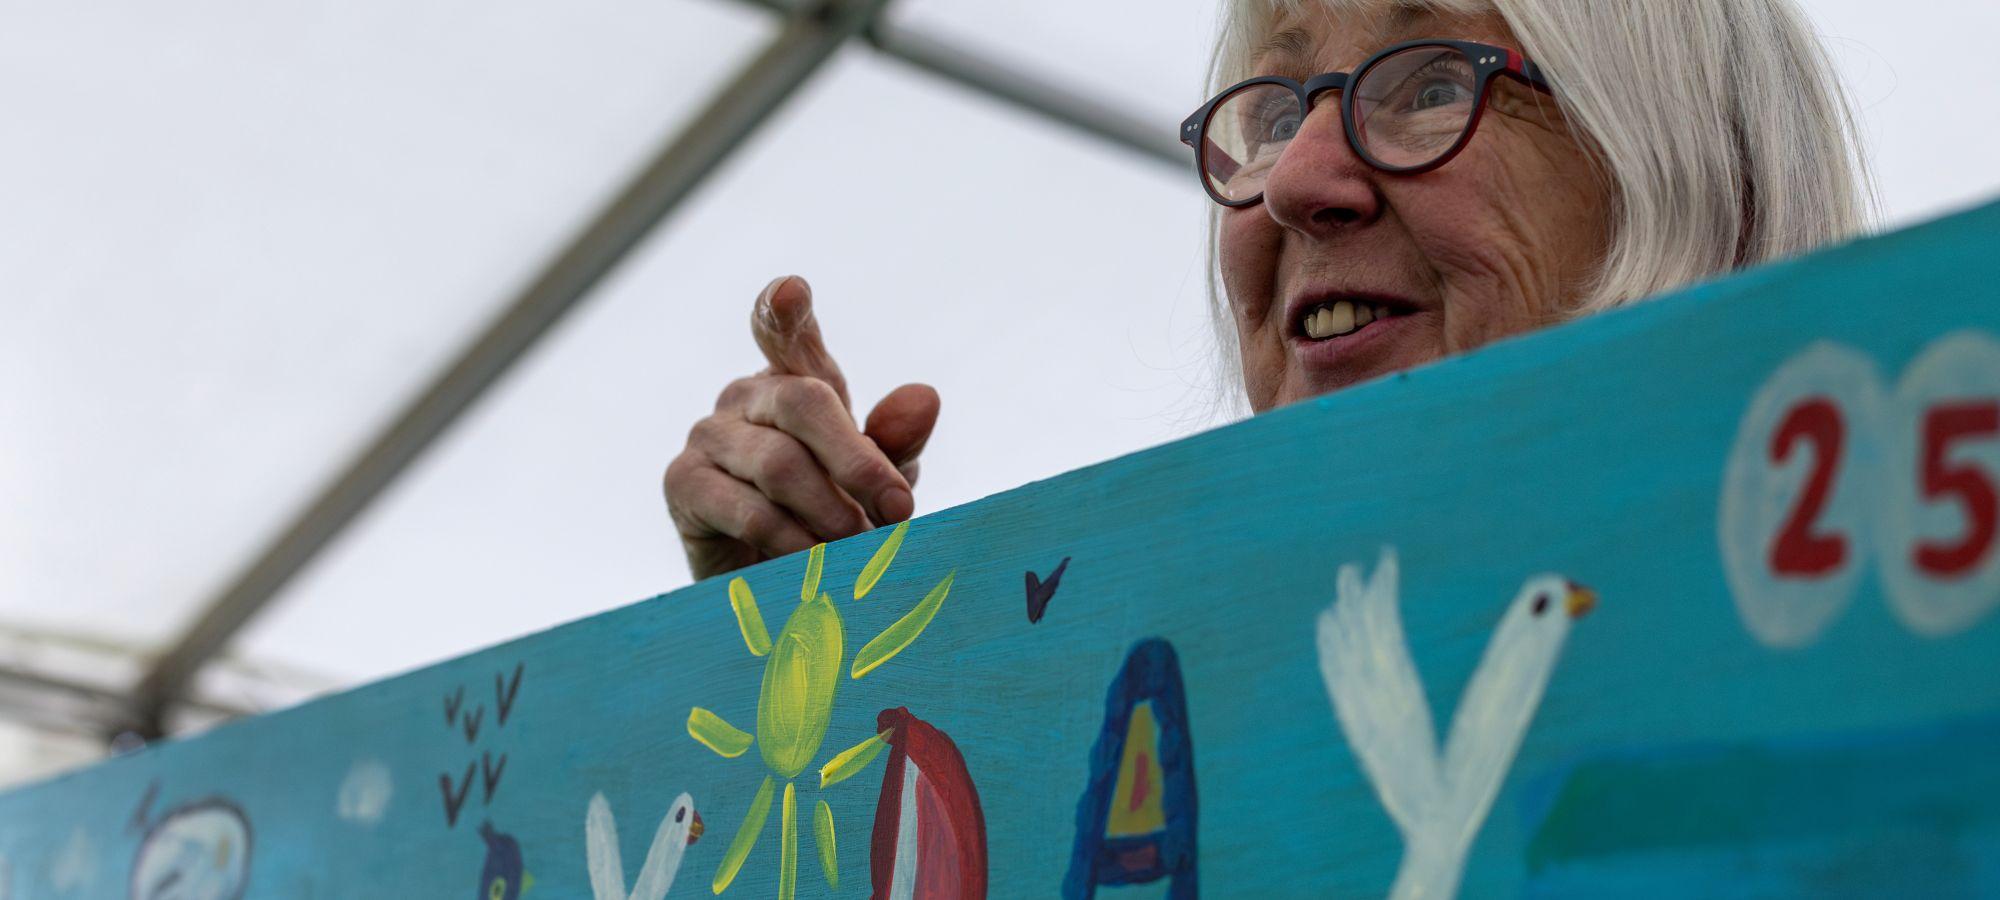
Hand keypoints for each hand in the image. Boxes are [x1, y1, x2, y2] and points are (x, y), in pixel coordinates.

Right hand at [664, 276, 940, 580]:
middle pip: (803, 403)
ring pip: (778, 464)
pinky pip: (747, 510)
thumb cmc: (835, 518)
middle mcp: (745, 395)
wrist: (781, 587)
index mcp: (794, 381)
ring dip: (830, 512)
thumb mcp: (880, 481)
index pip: (787, 332)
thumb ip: (897, 440)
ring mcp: (707, 435)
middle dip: (858, 461)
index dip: (786, 312)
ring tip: (857, 548)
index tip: (791, 291)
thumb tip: (925, 397)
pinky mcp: (682, 484)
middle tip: (898, 513)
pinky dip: (792, 541)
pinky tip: (812, 564)